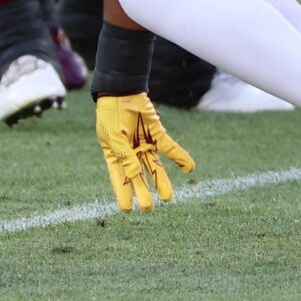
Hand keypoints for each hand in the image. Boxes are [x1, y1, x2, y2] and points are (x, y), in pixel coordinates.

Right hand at [95, 91, 195, 211]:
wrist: (123, 90)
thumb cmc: (111, 114)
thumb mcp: (113, 137)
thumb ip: (124, 157)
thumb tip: (135, 176)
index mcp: (115, 155)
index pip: (119, 178)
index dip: (123, 194)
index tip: (127, 210)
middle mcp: (131, 153)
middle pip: (139, 176)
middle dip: (143, 192)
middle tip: (148, 209)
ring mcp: (145, 144)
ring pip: (155, 166)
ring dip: (162, 180)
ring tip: (168, 198)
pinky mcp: (158, 134)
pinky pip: (170, 147)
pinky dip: (180, 157)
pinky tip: (189, 167)